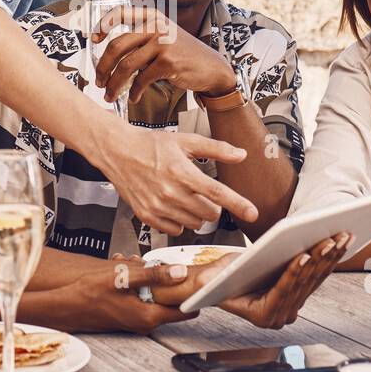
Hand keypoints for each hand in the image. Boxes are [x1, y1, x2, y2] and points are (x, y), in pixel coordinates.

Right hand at [55, 260, 197, 333]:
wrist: (66, 306)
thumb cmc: (90, 292)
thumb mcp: (123, 277)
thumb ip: (153, 275)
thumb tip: (181, 273)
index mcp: (150, 315)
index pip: (187, 310)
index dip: (194, 293)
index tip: (198, 277)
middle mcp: (146, 323)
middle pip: (173, 302)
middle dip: (170, 282)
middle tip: (161, 264)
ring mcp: (137, 322)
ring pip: (157, 299)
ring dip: (152, 282)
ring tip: (135, 266)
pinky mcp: (129, 317)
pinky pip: (144, 300)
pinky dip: (141, 287)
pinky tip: (127, 273)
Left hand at [92, 5, 236, 102]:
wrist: (212, 69)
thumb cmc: (183, 55)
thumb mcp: (164, 36)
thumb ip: (141, 37)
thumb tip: (110, 53)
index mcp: (153, 16)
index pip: (121, 12)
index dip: (103, 24)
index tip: (93, 39)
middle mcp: (157, 26)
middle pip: (117, 46)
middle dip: (103, 67)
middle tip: (98, 81)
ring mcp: (163, 43)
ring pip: (126, 66)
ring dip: (114, 84)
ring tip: (108, 95)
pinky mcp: (168, 62)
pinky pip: (141, 79)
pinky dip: (133, 92)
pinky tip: (133, 98)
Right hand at [95, 126, 257, 234]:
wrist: (117, 151)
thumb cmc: (150, 144)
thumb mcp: (185, 141)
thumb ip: (216, 149)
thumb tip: (241, 154)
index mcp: (182, 172)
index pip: (217, 193)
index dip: (239, 204)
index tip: (253, 214)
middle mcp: (170, 192)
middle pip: (209, 213)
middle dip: (214, 206)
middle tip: (204, 193)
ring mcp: (157, 207)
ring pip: (194, 224)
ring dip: (198, 214)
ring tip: (186, 197)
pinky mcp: (147, 216)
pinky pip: (176, 230)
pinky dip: (180, 222)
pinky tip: (173, 206)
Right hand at [148, 232, 352, 328]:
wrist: (218, 284)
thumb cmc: (212, 281)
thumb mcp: (206, 280)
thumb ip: (204, 282)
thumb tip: (199, 278)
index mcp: (262, 316)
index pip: (281, 292)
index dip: (293, 273)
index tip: (304, 255)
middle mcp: (281, 316)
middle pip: (303, 284)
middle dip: (319, 259)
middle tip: (330, 239)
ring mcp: (293, 306)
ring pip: (316, 278)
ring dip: (331, 256)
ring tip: (342, 236)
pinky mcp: (301, 293)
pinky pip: (319, 274)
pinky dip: (331, 256)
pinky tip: (341, 242)